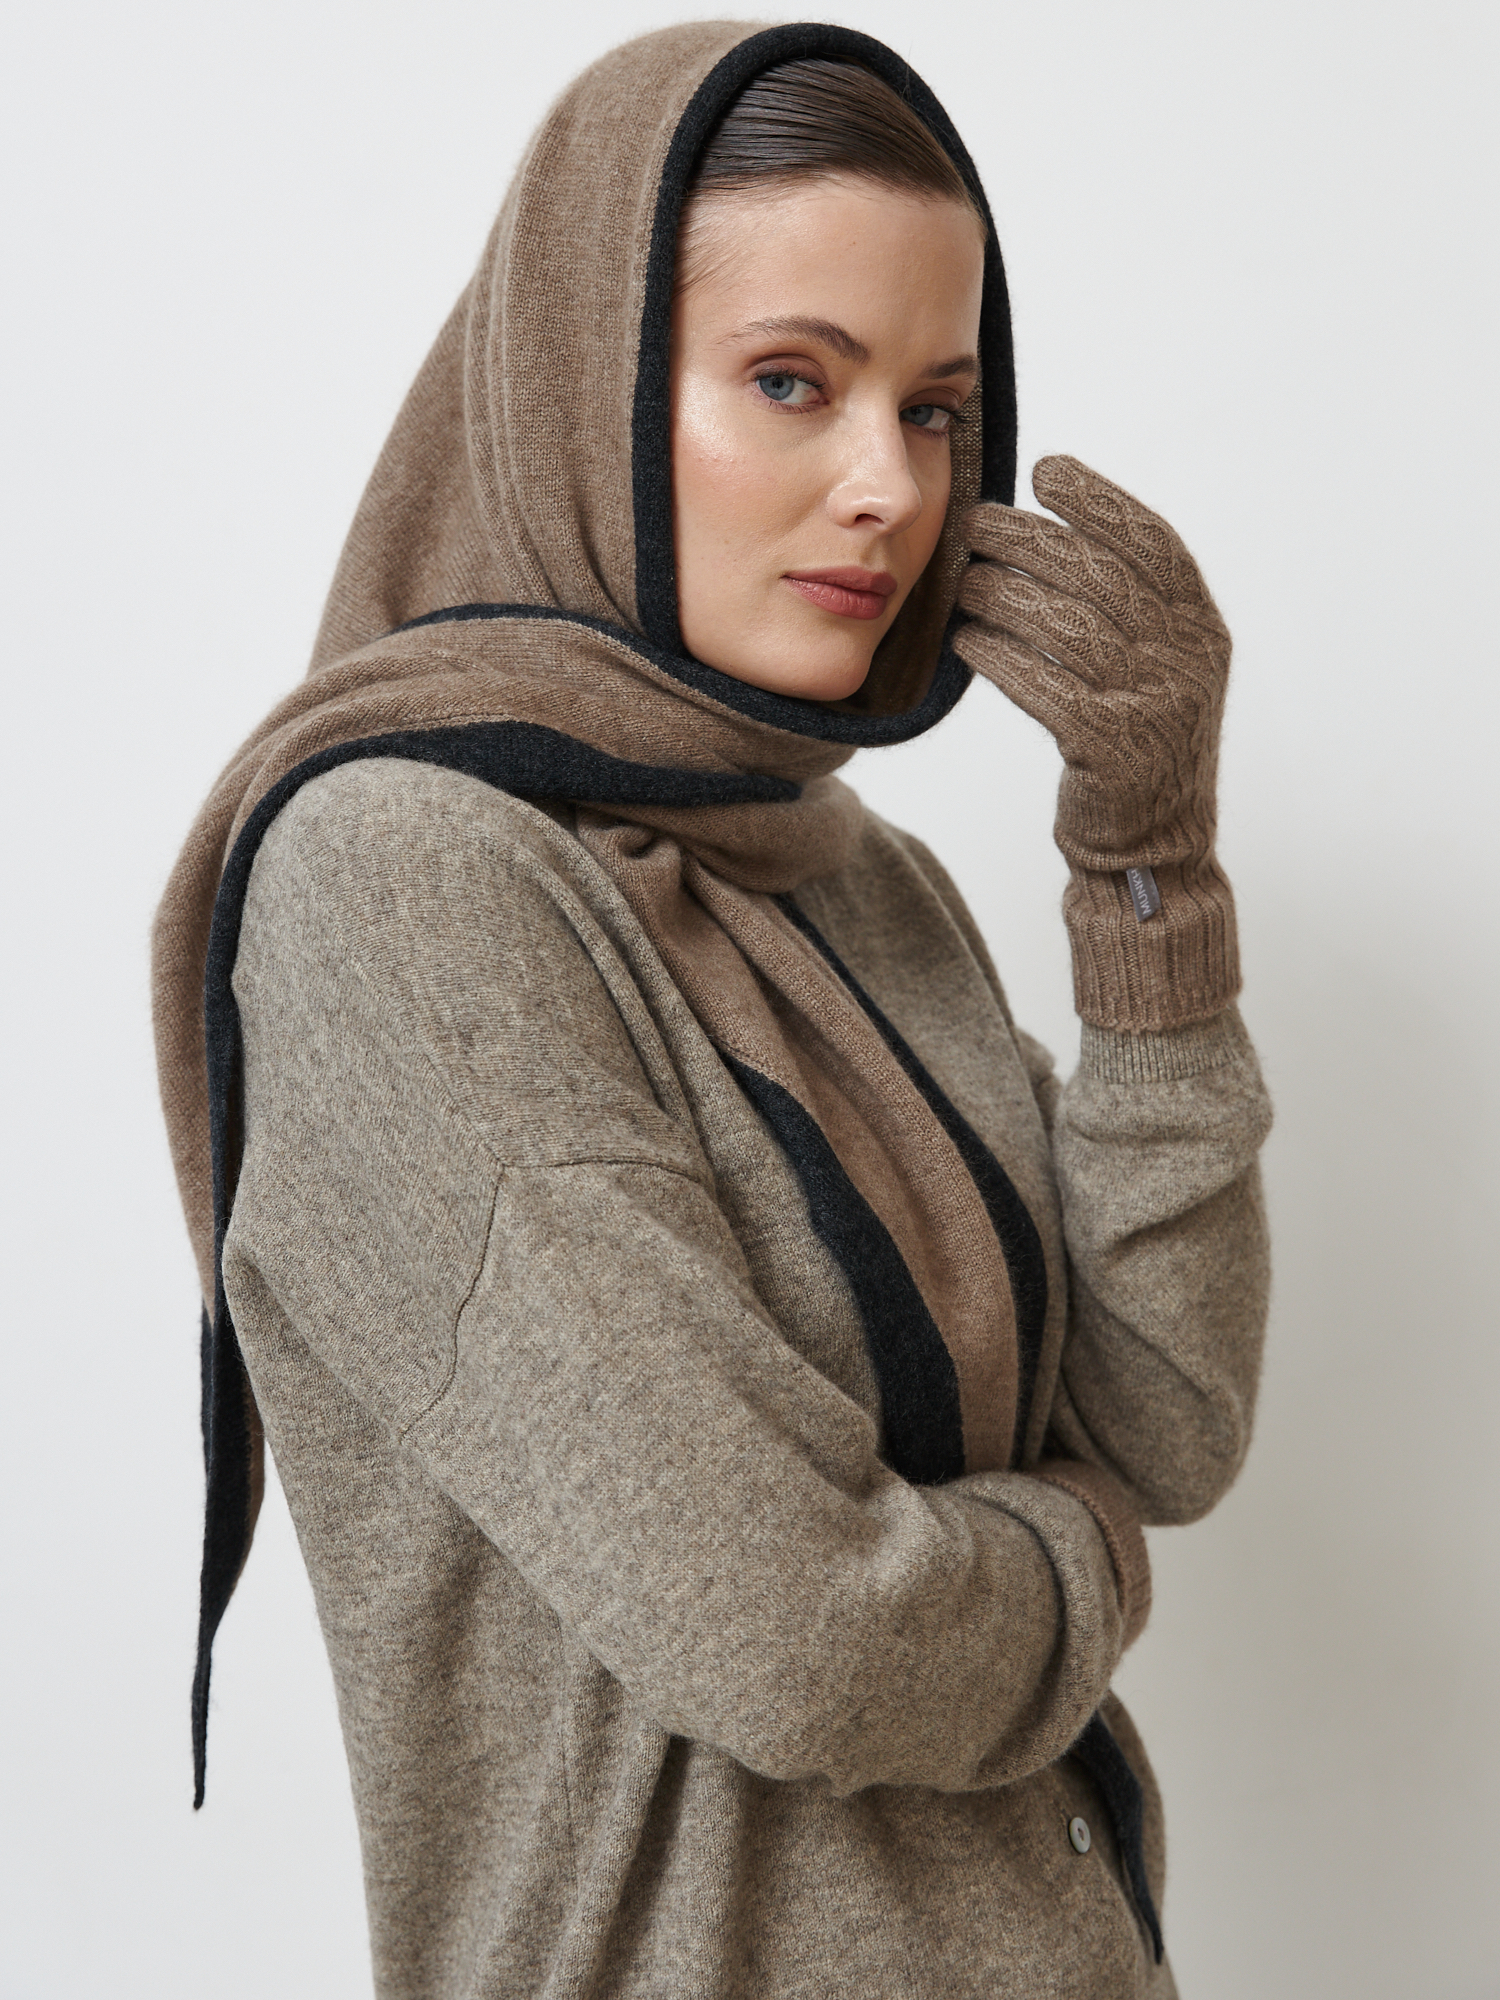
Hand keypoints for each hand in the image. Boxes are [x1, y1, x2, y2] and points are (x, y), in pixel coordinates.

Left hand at [954, 456, 1239, 1031]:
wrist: (1148, 848)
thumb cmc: (1131, 745)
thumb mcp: (1149, 669)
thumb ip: (1123, 608)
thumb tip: (1045, 529)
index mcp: (1201, 629)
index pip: (1152, 544)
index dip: (1099, 502)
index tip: (1046, 470)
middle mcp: (1188, 660)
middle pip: (1099, 577)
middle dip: (1029, 542)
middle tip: (975, 524)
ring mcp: (1155, 704)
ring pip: (1065, 626)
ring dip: (1003, 596)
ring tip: (961, 583)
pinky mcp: (1114, 748)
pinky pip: (1043, 684)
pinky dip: (999, 657)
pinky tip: (966, 641)